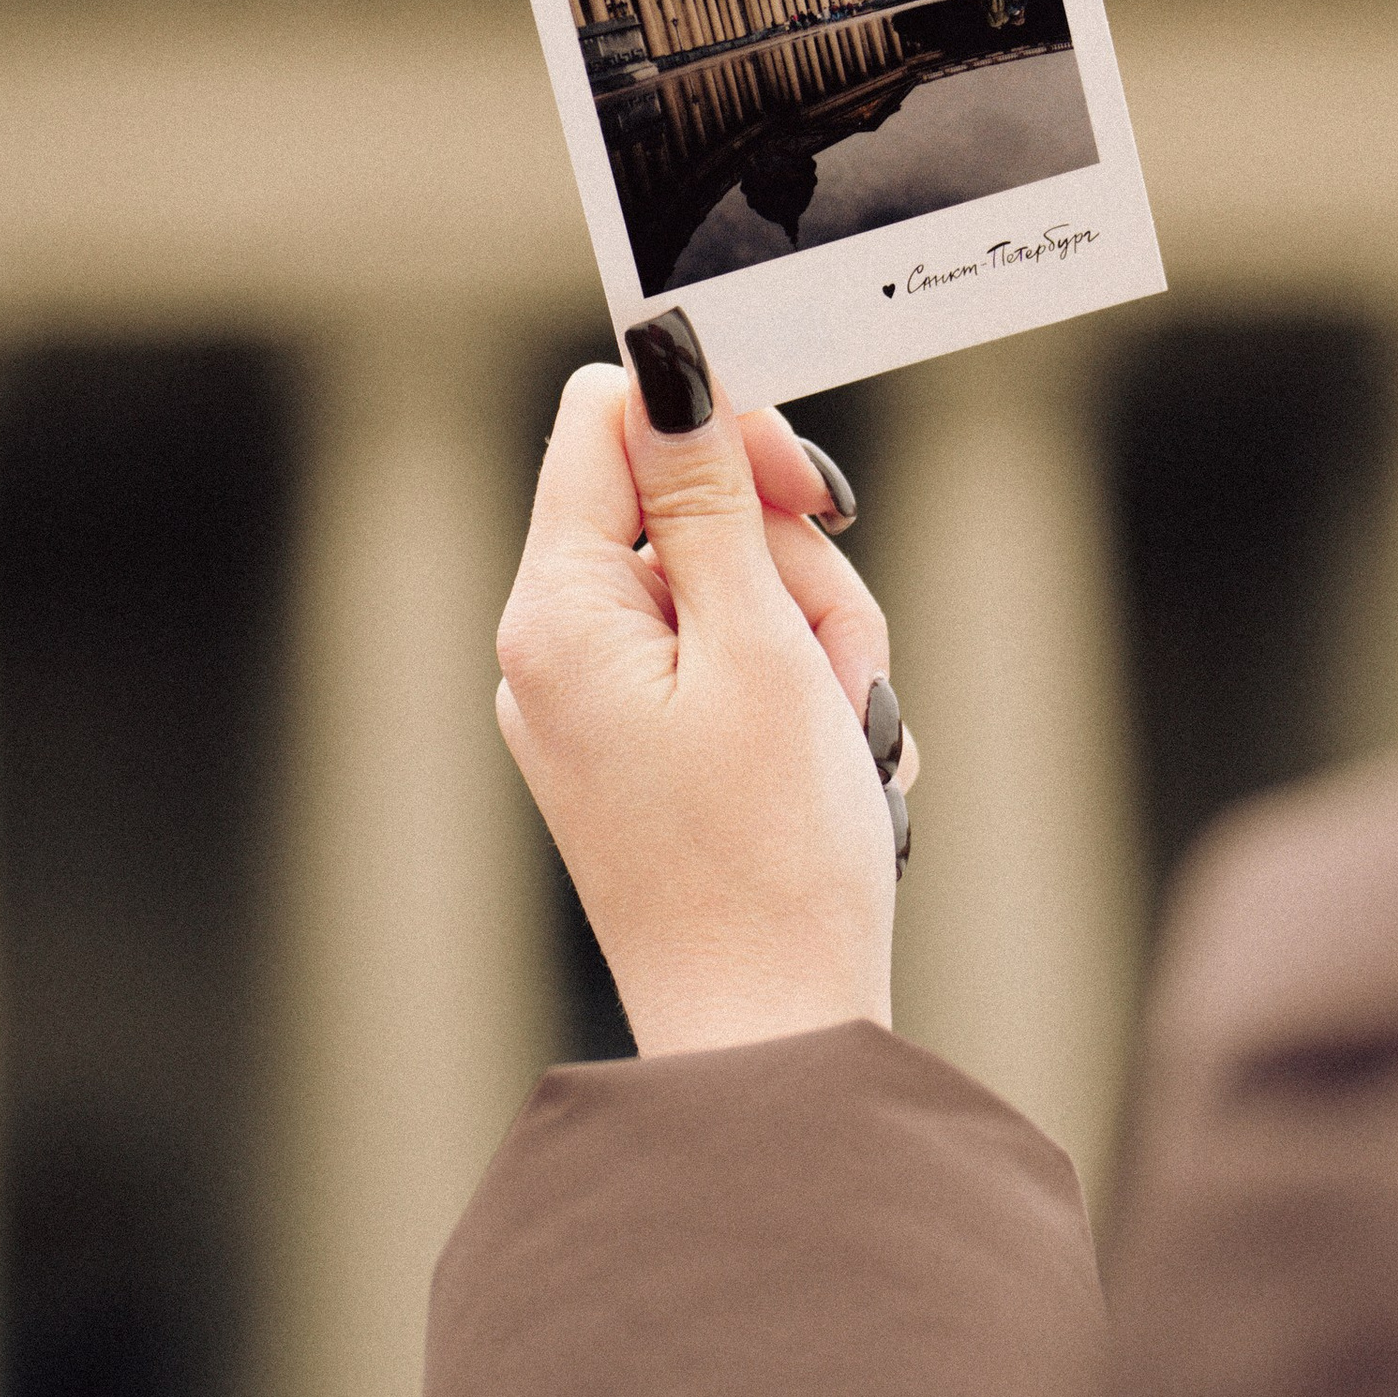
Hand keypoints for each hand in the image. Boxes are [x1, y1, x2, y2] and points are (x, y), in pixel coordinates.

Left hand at [495, 324, 908, 1057]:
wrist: (774, 1046)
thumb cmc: (772, 858)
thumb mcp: (757, 645)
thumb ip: (710, 490)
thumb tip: (661, 349)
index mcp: (555, 612)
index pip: (610, 419)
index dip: (722, 428)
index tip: (812, 495)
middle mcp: (554, 649)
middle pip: (693, 506)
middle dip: (794, 567)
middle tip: (836, 667)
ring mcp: (599, 706)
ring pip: (736, 586)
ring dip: (819, 643)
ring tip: (844, 740)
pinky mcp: (647, 752)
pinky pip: (740, 665)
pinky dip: (805, 699)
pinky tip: (834, 771)